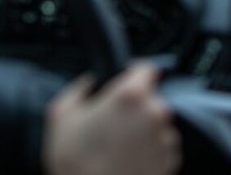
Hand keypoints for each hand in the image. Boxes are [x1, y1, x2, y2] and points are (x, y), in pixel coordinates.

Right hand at [43, 64, 180, 174]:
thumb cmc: (73, 161)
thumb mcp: (60, 114)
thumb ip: (78, 88)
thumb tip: (90, 81)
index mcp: (131, 95)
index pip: (146, 68)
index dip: (134, 74)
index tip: (125, 82)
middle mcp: (154, 113)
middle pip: (151, 99)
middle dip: (135, 107)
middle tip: (112, 123)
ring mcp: (165, 139)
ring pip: (156, 124)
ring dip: (143, 130)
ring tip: (118, 146)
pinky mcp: (170, 162)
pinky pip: (161, 147)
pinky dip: (149, 151)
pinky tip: (127, 160)